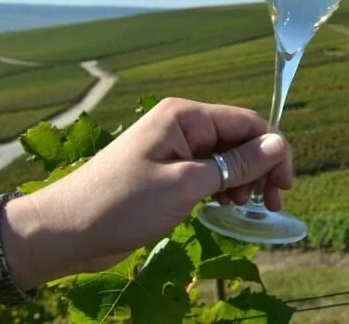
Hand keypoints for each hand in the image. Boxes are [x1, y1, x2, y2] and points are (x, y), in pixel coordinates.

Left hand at [1, 98, 291, 290]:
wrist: (64, 231)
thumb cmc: (122, 204)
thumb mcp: (186, 185)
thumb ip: (235, 164)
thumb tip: (278, 145)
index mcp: (185, 116)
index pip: (247, 122)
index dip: (272, 150)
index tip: (284, 185)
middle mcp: (182, 126)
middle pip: (239, 138)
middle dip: (259, 167)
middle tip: (269, 202)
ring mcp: (175, 149)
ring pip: (227, 157)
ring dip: (242, 180)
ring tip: (242, 206)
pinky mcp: (168, 171)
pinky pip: (209, 172)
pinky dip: (223, 187)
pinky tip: (225, 206)